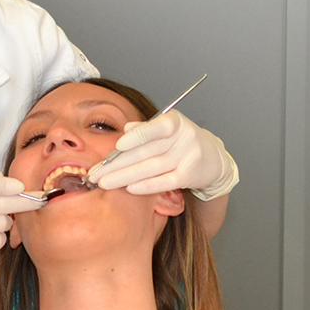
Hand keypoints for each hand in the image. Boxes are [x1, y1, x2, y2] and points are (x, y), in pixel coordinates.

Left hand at [87, 111, 238, 199]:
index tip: (117, 146)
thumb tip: (125, 129)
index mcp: (174, 121)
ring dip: (125, 177)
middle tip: (96, 172)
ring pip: (151, 168)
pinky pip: (164, 182)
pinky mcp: (189, 176)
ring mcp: (188, 157)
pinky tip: (129, 188)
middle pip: (146, 151)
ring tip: (105, 183)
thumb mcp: (166, 128)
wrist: (213, 158)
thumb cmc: (181, 140)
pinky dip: (146, 186)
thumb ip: (145, 128)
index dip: (136, 137)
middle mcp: (183, 138)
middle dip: (117, 163)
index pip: (154, 128)